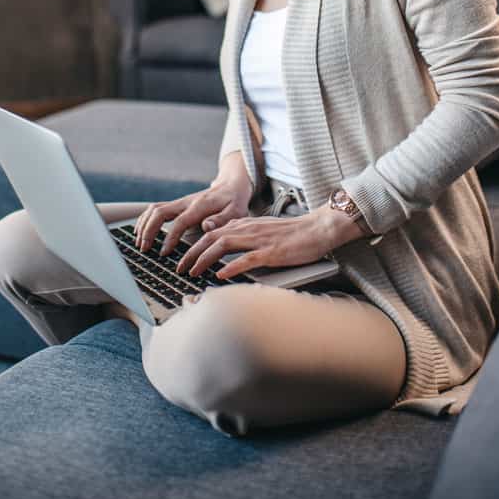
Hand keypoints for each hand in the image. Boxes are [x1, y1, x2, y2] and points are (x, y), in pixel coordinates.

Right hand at [133, 165, 253, 255]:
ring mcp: (180, 202)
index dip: (170, 237)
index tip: (163, 253)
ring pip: (154, 209)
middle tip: (144, 249)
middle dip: (148, 231)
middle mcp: (186, 202)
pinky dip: (145, 220)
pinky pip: (156, 209)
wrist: (231, 186)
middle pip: (159, 212)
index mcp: (200, 206)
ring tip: (139, 243)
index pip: (179, 222)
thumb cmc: (234, 202)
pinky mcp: (177, 204)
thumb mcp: (236, 212)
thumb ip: (222, 219)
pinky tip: (141, 232)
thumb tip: (206, 226)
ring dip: (144, 225)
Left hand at [174, 208, 337, 281]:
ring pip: (223, 245)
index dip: (194, 245)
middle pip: (211, 237)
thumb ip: (244, 236)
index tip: (182, 259)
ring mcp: (259, 240)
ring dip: (204, 259)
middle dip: (191, 253)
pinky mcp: (271, 251)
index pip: (212, 232)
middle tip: (179, 268)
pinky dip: (231, 266)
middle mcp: (248, 229)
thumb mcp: (263, 230)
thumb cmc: (293, 233)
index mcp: (245, 224)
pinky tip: (221, 275)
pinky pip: (247, 258)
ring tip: (192, 272)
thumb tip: (225, 248)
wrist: (318, 228)